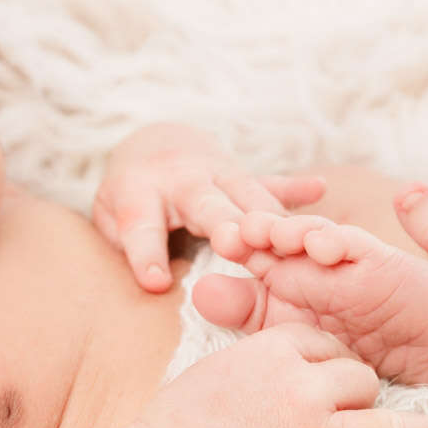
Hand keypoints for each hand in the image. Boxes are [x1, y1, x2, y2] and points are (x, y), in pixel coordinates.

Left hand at [92, 122, 325, 291]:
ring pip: (247, 195)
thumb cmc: (130, 196)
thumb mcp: (110, 216)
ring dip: (266, 217)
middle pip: (205, 205)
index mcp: (140, 191)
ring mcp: (218, 173)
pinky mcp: (244, 175)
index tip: (157, 283)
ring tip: (288, 239)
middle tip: (233, 243)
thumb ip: (126, 243)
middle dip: (221, 223)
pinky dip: (294, 188)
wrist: (157, 144)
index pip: (142, 225)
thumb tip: (155, 281)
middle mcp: (183, 180)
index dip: (147, 254)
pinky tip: (318, 189)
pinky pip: (272, 182)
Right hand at [132, 323, 427, 427]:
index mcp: (272, 353)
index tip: (356, 388)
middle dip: (404, 396)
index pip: (332, 352)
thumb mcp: (224, 367)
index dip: (346, 370)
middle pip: (366, 385)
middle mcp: (299, 393)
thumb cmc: (184, 427)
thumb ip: (271, 355)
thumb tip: (318, 359)